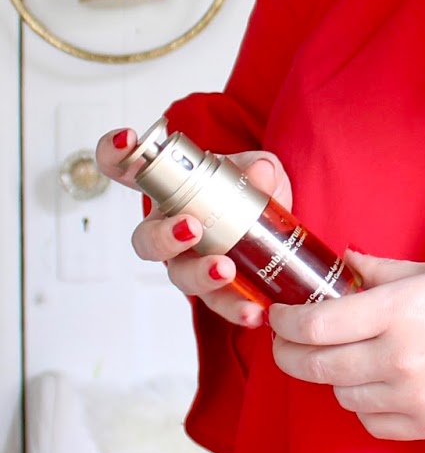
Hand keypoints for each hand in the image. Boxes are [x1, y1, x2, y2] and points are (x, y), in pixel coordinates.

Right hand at [96, 125, 292, 328]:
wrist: (280, 226)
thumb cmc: (253, 191)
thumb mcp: (260, 172)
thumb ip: (258, 169)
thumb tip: (259, 171)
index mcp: (168, 192)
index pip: (127, 170)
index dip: (115, 154)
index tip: (126, 140)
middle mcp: (169, 230)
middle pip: (146, 240)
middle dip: (164, 236)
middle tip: (190, 227)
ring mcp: (190, 262)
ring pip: (179, 276)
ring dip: (200, 275)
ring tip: (226, 270)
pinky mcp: (217, 290)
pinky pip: (219, 303)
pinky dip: (235, 309)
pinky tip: (254, 312)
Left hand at [267, 252, 424, 440]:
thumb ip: (382, 271)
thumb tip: (343, 262)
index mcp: (402, 310)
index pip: (315, 324)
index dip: (285, 322)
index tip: (280, 315)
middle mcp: (402, 357)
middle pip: (316, 366)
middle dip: (291, 352)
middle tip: (289, 341)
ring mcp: (415, 396)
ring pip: (341, 395)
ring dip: (335, 376)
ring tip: (349, 357)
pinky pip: (372, 421)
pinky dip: (366, 405)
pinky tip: (381, 383)